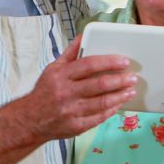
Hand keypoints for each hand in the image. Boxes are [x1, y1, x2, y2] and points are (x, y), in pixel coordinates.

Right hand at [20, 34, 137, 139]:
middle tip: (133, 77)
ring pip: (102, 102)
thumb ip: (70, 54)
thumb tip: (83, 36)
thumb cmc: (44, 92)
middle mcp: (65, 93)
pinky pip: (98, 118)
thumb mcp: (52, 69)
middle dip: (120, 80)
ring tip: (131, 91)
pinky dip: (111, 111)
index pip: (88, 64)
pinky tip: (118, 105)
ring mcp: (71, 111)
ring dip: (120, 96)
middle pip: (99, 84)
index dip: (108, 62)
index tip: (124, 61)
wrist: (30, 120)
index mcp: (60, 75)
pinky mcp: (75, 126)